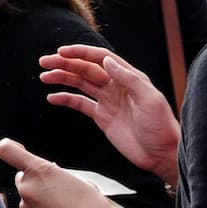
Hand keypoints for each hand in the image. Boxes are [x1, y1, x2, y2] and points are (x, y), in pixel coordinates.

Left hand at [0, 137, 121, 207]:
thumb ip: (60, 175)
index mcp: (40, 172)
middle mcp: (28, 188)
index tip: (19, 150)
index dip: (11, 148)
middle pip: (22, 176)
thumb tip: (55, 175)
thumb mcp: (82, 182)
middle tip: (58, 188)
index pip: (7, 150)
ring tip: (65, 207)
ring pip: (28, 195)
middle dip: (37, 180)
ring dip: (41, 197)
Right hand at [39, 43, 180, 186]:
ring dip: (62, 78)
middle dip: (65, 64)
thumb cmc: (162, 128)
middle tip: (44, 62)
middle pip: (86, 69)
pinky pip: (80, 104)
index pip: (101, 58)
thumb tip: (106, 61)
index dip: (81, 53)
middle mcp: (116, 86)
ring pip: (80, 83)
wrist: (162, 156)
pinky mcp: (102, 116)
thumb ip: (129, 79)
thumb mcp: (150, 100)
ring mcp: (108, 101)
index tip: (62, 52)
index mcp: (129, 78)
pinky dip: (65, 99)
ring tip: (44, 77)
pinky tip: (52, 98)